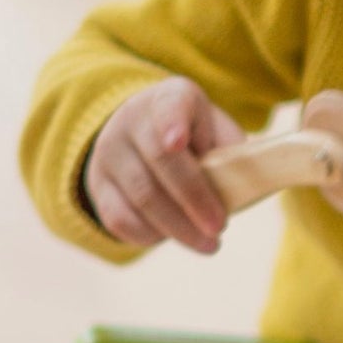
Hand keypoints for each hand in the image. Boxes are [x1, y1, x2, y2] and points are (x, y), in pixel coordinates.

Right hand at [83, 76, 245, 253]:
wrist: (142, 131)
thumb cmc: (194, 133)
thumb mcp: (215, 127)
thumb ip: (230, 149)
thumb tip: (244, 186)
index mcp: (170, 98)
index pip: (169, 106)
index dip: (173, 124)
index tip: (178, 142)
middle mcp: (132, 121)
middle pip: (159, 162)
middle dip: (193, 199)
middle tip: (219, 227)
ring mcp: (109, 152)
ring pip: (140, 196)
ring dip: (177, 227)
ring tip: (209, 243)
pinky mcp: (97, 184)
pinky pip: (119, 218)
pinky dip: (150, 235)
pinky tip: (176, 238)